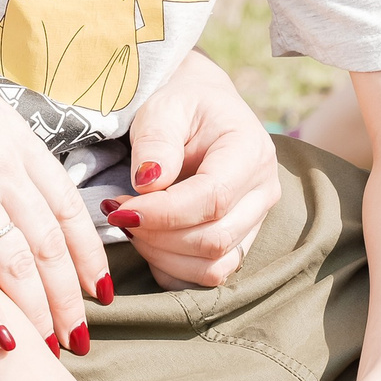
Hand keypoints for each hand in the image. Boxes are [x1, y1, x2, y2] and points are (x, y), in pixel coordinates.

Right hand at [0, 28, 110, 354]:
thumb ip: (1, 136)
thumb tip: (18, 158)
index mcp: (15, 140)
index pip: (67, 208)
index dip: (86, 253)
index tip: (95, 286)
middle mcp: (1, 170)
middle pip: (49, 245)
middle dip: (68, 297)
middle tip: (79, 334)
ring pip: (17, 267)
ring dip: (36, 313)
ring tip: (46, 345)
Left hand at [108, 51, 281, 287]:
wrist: (200, 108)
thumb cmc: (181, 104)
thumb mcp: (163, 108)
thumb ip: (156, 141)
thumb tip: (148, 185)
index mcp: (250, 151)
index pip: (213, 198)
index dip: (164, 213)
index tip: (119, 208)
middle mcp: (263, 191)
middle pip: (215, 239)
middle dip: (157, 236)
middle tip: (118, 213)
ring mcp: (256, 220)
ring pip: (215, 267)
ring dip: (162, 256)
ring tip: (130, 224)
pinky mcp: (241, 240)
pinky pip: (210, 276)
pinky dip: (173, 269)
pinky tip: (147, 241)